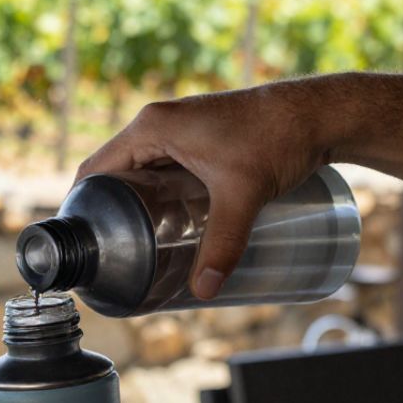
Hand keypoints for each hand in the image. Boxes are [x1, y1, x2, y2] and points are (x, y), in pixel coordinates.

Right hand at [76, 80, 339, 298]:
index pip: (96, 168)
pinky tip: (167, 219)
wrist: (319, 112)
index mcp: (152, 127)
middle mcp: (159, 123)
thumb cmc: (278, 137)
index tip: (83, 240)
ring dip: (134, 202)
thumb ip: (223, 244)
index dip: (83, 204)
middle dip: (110, 210)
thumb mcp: (243, 195)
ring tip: (134, 243)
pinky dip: (158, 191)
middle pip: (114, 172)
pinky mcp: (200, 136)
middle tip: (111, 251)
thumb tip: (205, 291)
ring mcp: (180, 128)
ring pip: (141, 170)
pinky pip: (163, 166)